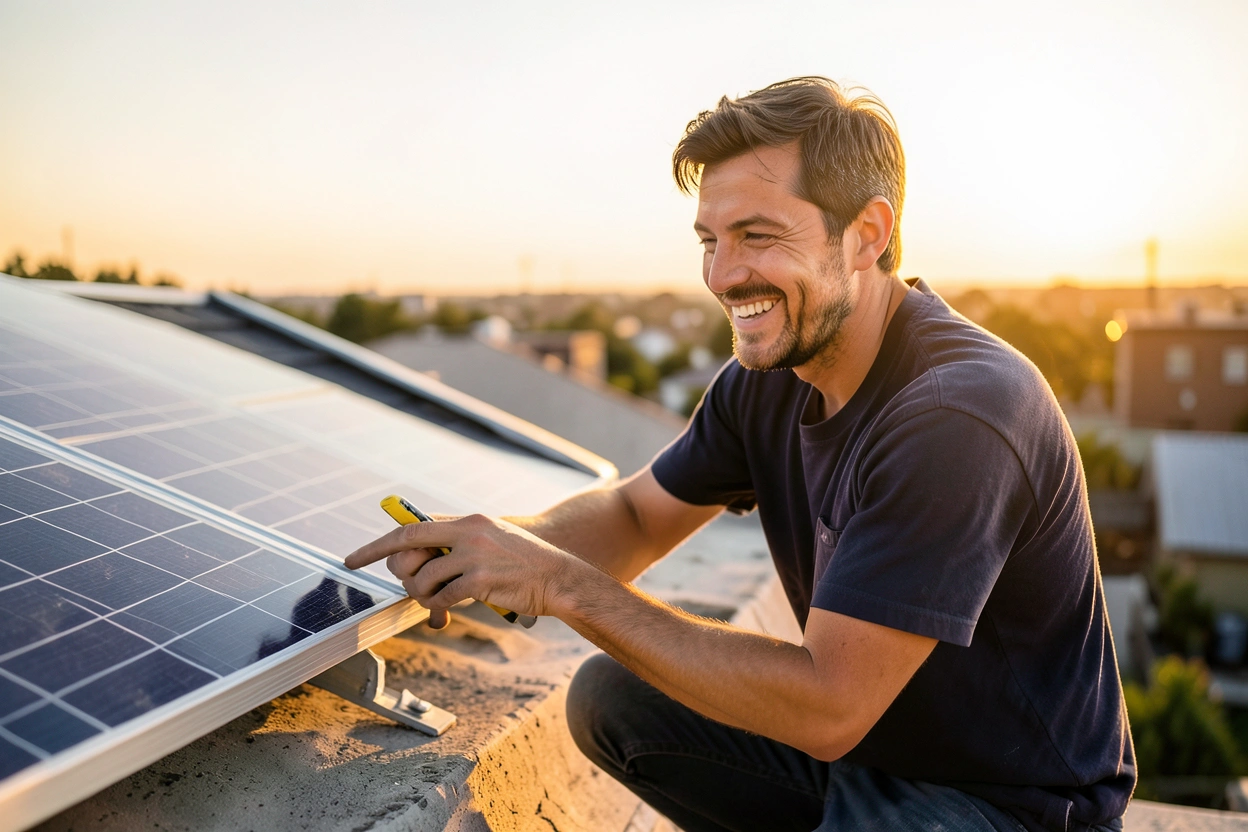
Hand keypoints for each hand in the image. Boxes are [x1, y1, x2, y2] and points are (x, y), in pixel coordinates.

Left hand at [344, 514, 585, 625]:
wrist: (559, 579)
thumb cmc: (523, 566)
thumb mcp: (491, 542)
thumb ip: (457, 544)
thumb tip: (417, 559)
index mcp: (467, 521)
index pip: (410, 527)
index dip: (378, 545)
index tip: (354, 559)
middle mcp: (468, 533)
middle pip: (407, 548)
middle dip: (401, 575)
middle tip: (414, 589)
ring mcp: (475, 555)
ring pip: (423, 579)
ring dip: (424, 598)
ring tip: (438, 605)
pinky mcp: (482, 580)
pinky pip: (443, 597)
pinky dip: (440, 608)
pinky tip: (448, 612)